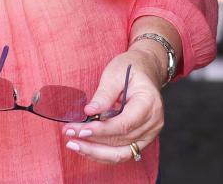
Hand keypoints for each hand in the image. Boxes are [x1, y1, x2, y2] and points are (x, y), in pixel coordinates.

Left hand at [61, 44, 165, 164]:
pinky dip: (102, 153)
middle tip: (69, 133)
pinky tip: (85, 147)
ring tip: (73, 144)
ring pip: (120, 153)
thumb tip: (90, 112)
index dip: (102, 130)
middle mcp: (153, 122)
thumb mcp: (115, 73)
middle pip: (120, 140)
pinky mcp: (141, 141)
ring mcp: (149, 134)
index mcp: (150, 103)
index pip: (125, 124)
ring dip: (95, 152)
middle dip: (92, 140)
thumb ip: (104, 94)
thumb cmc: (130, 69)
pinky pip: (121, 154)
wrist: (145, 70)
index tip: (81, 130)